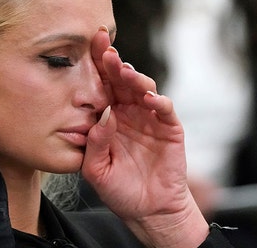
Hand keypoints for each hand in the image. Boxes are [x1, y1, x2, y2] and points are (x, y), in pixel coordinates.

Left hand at [81, 28, 207, 247]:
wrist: (148, 211)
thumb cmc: (119, 190)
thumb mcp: (96, 170)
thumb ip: (95, 143)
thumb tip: (103, 116)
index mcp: (107, 117)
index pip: (100, 86)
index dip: (94, 66)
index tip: (87, 46)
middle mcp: (128, 112)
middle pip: (120, 80)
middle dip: (112, 62)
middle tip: (104, 48)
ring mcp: (149, 117)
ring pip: (143, 88)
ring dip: (134, 77)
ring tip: (123, 70)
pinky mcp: (169, 127)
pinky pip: (164, 109)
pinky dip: (159, 101)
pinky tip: (150, 98)